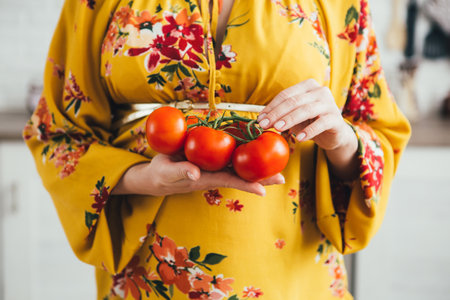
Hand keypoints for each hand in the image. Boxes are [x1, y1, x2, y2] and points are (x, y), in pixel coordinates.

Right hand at [112, 154, 284, 196]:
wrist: (157, 175)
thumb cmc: (162, 176)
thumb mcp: (168, 173)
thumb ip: (181, 172)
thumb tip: (195, 174)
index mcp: (206, 178)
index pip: (231, 181)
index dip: (247, 185)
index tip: (263, 191)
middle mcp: (214, 173)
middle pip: (242, 176)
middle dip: (261, 177)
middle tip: (282, 178)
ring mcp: (214, 167)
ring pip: (239, 166)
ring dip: (257, 166)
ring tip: (276, 165)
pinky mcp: (211, 159)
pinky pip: (229, 156)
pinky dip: (242, 152)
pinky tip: (253, 147)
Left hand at [257, 79, 358, 178]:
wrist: (334, 134)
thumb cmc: (311, 121)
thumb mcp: (294, 116)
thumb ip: (281, 114)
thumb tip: (261, 119)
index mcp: (308, 86)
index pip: (286, 95)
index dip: (271, 107)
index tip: (260, 119)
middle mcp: (320, 91)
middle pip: (293, 101)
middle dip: (276, 114)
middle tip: (264, 125)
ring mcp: (329, 104)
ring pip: (305, 110)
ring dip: (289, 120)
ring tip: (278, 129)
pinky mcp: (335, 118)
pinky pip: (320, 124)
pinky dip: (308, 131)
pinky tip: (299, 138)